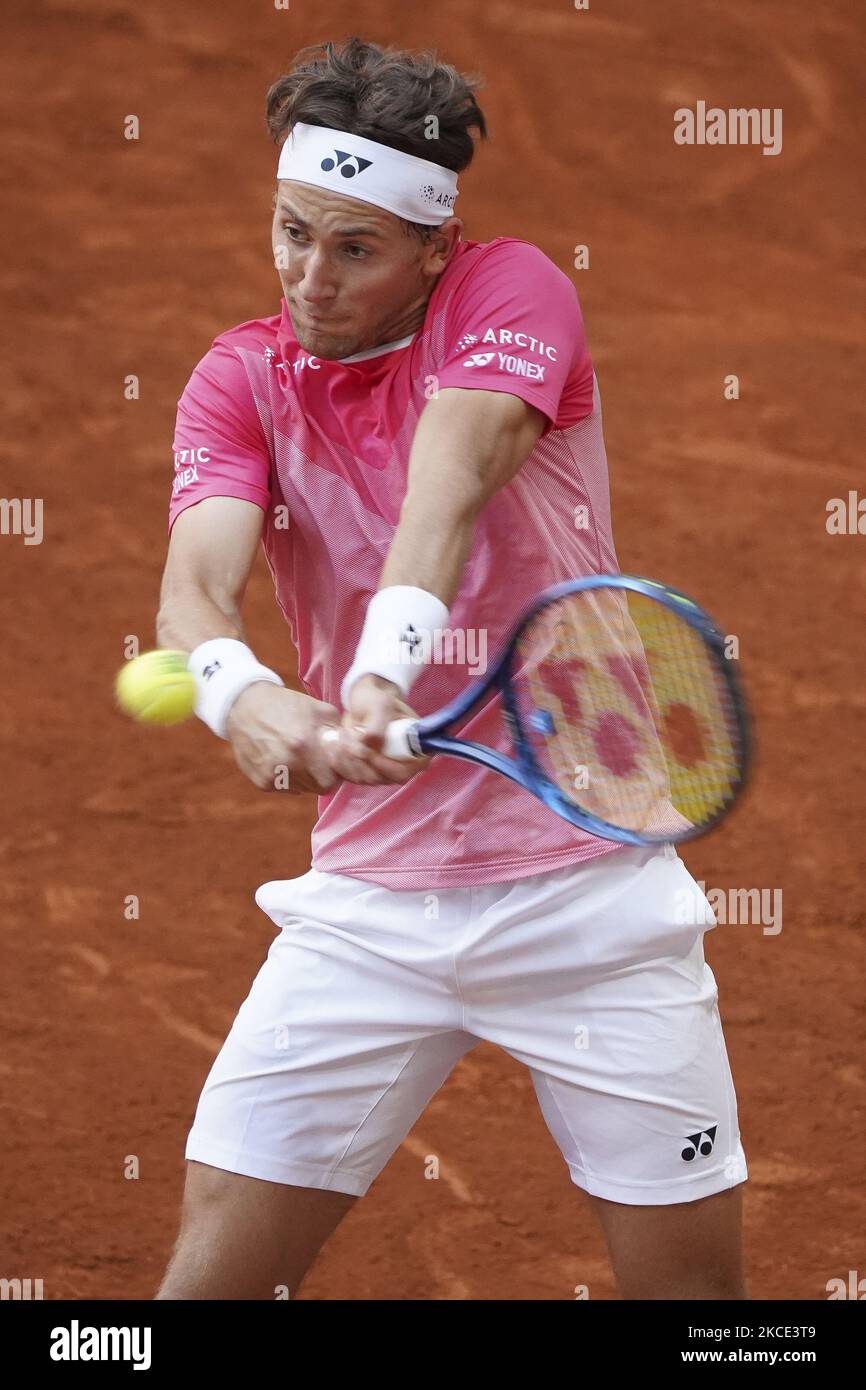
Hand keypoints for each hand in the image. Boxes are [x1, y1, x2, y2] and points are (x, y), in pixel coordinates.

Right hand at [225, 683, 343, 792]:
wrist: (244, 706)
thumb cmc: (286, 705)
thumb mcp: (317, 709)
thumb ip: (338, 732)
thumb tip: (354, 750)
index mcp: (304, 745)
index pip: (333, 779)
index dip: (336, 772)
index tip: (332, 762)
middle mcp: (287, 763)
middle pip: (319, 787)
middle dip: (323, 776)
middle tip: (318, 760)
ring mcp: (272, 775)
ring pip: (302, 789)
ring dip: (305, 778)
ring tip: (298, 756)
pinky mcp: (261, 781)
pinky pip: (284, 788)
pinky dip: (287, 778)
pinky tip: (283, 759)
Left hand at [337, 674, 431, 785]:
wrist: (363, 703)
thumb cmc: (377, 701)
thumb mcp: (381, 705)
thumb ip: (378, 724)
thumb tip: (369, 743)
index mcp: (416, 751)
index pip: (404, 772)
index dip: (384, 766)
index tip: (367, 750)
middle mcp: (401, 766)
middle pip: (381, 778)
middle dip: (361, 759)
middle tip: (349, 734)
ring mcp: (383, 771)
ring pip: (364, 778)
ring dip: (348, 757)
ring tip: (343, 732)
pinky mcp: (365, 771)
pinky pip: (351, 776)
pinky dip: (340, 761)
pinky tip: (337, 742)